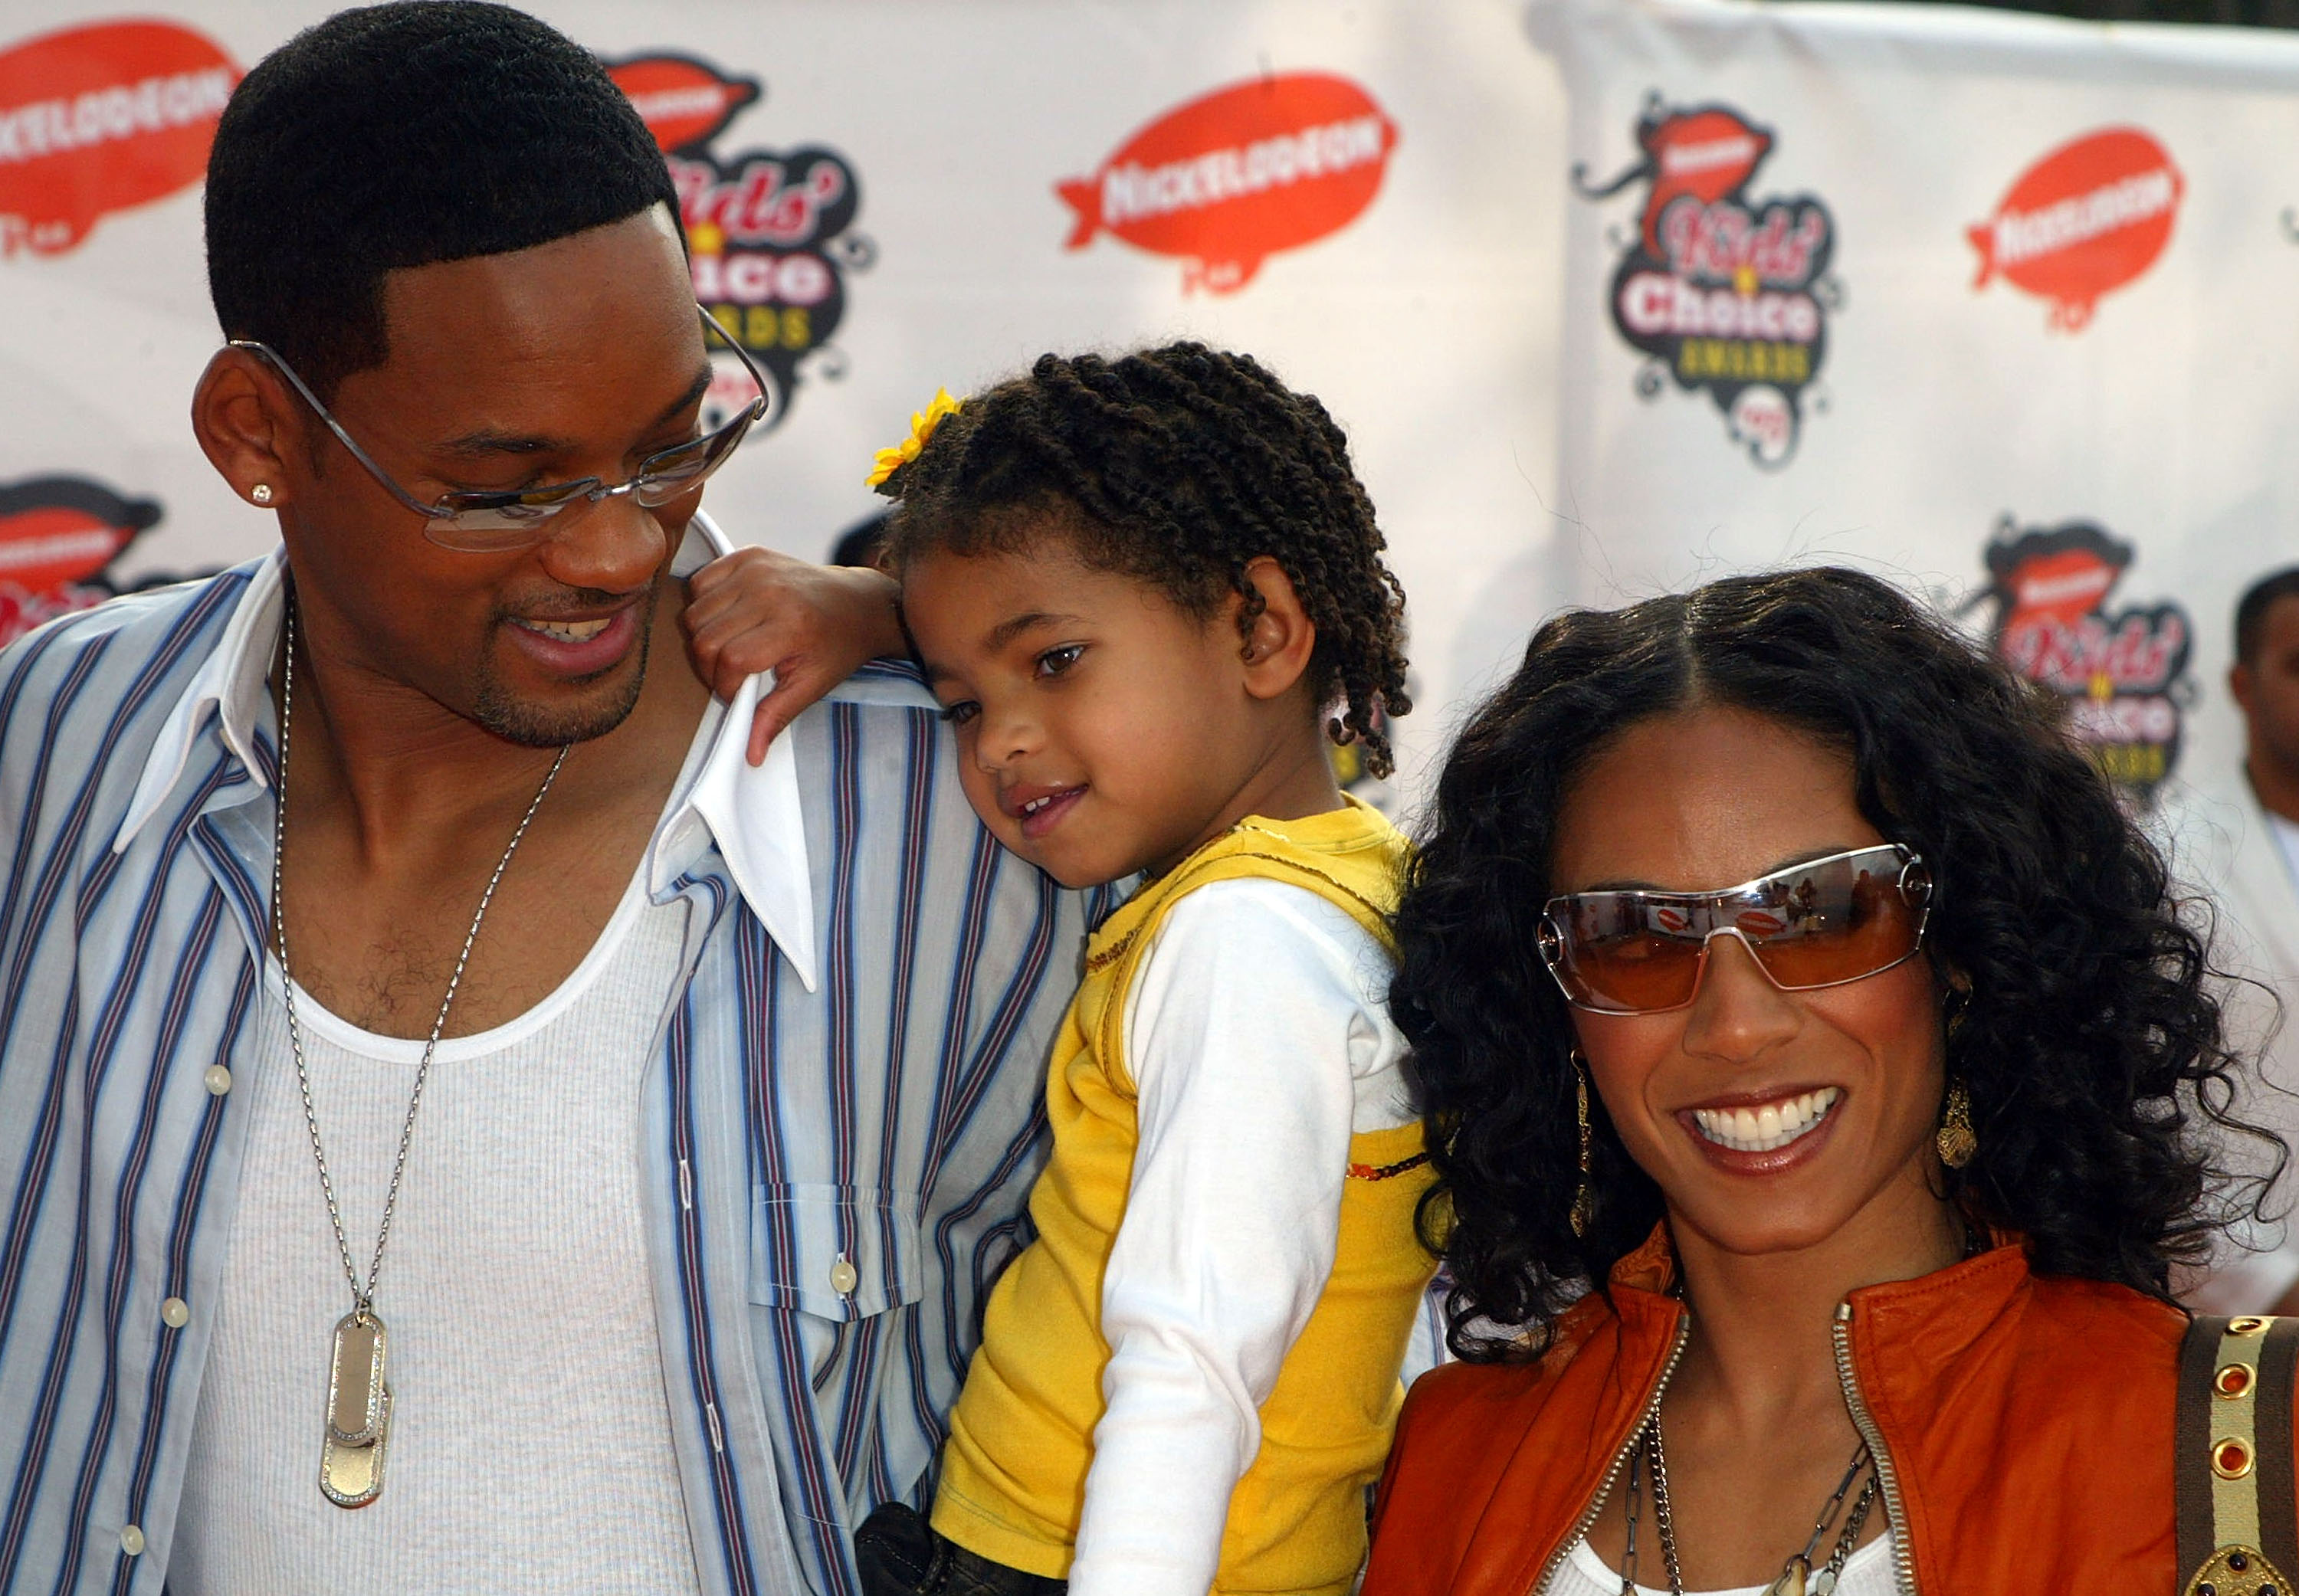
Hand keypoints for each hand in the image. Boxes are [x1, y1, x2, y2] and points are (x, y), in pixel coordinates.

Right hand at [683, 547, 902, 764]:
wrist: (856, 603)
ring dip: (704, 637)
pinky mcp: (747, 554)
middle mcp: (770, 591)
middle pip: (704, 638)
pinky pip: (700, 582)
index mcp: (789, 625)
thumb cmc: (836, 646)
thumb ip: (775, 717)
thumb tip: (750, 755)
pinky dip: (704, 605)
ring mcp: (756, 569)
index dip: (726, 686)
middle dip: (710, 667)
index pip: (729, 660)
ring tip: (731, 648)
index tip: (740, 695)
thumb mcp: (812, 686)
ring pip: (695, 612)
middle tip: (733, 675)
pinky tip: (728, 619)